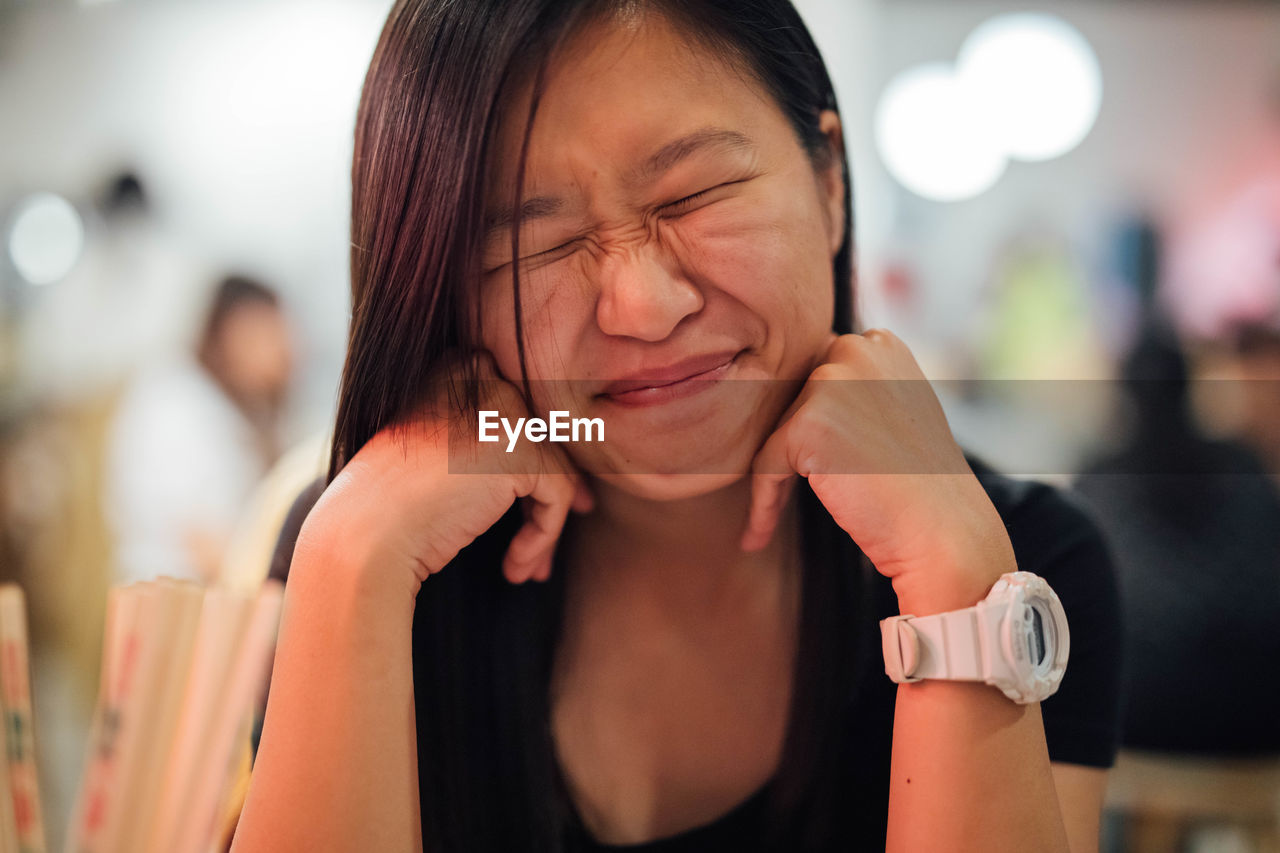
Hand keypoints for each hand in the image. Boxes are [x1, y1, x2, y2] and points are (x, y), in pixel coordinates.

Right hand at [301, 351, 592, 594]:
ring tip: (525, 567)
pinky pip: (559, 494)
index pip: (518, 411)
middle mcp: (482, 376)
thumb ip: (488, 441)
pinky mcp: (522, 449)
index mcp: (455, 368)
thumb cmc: (390, 507)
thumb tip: (561, 464)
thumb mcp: (439, 455)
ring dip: (545, 523)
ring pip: (555, 468)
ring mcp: (504, 409)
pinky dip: (543, 536)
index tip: (527, 510)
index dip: (528, 464)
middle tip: (534, 546)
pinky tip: (514, 568)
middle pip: (542, 438)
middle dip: (544, 497)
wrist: (364, 533)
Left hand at [741, 330, 1014, 613]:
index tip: (810, 466)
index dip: (812, 423)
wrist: (944, 532)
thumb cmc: (923, 485)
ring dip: (777, 477)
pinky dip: (762, 503)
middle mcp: (856, 350)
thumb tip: (803, 397)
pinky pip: (765, 465)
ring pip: (779, 432)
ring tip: (772, 520)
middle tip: (787, 496)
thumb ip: (857, 392)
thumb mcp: (898, 414)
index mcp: (881, 344)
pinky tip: (758, 537)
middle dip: (791, 447)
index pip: (819, 374)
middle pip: (794, 400)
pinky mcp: (808, 423)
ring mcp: (831, 382)